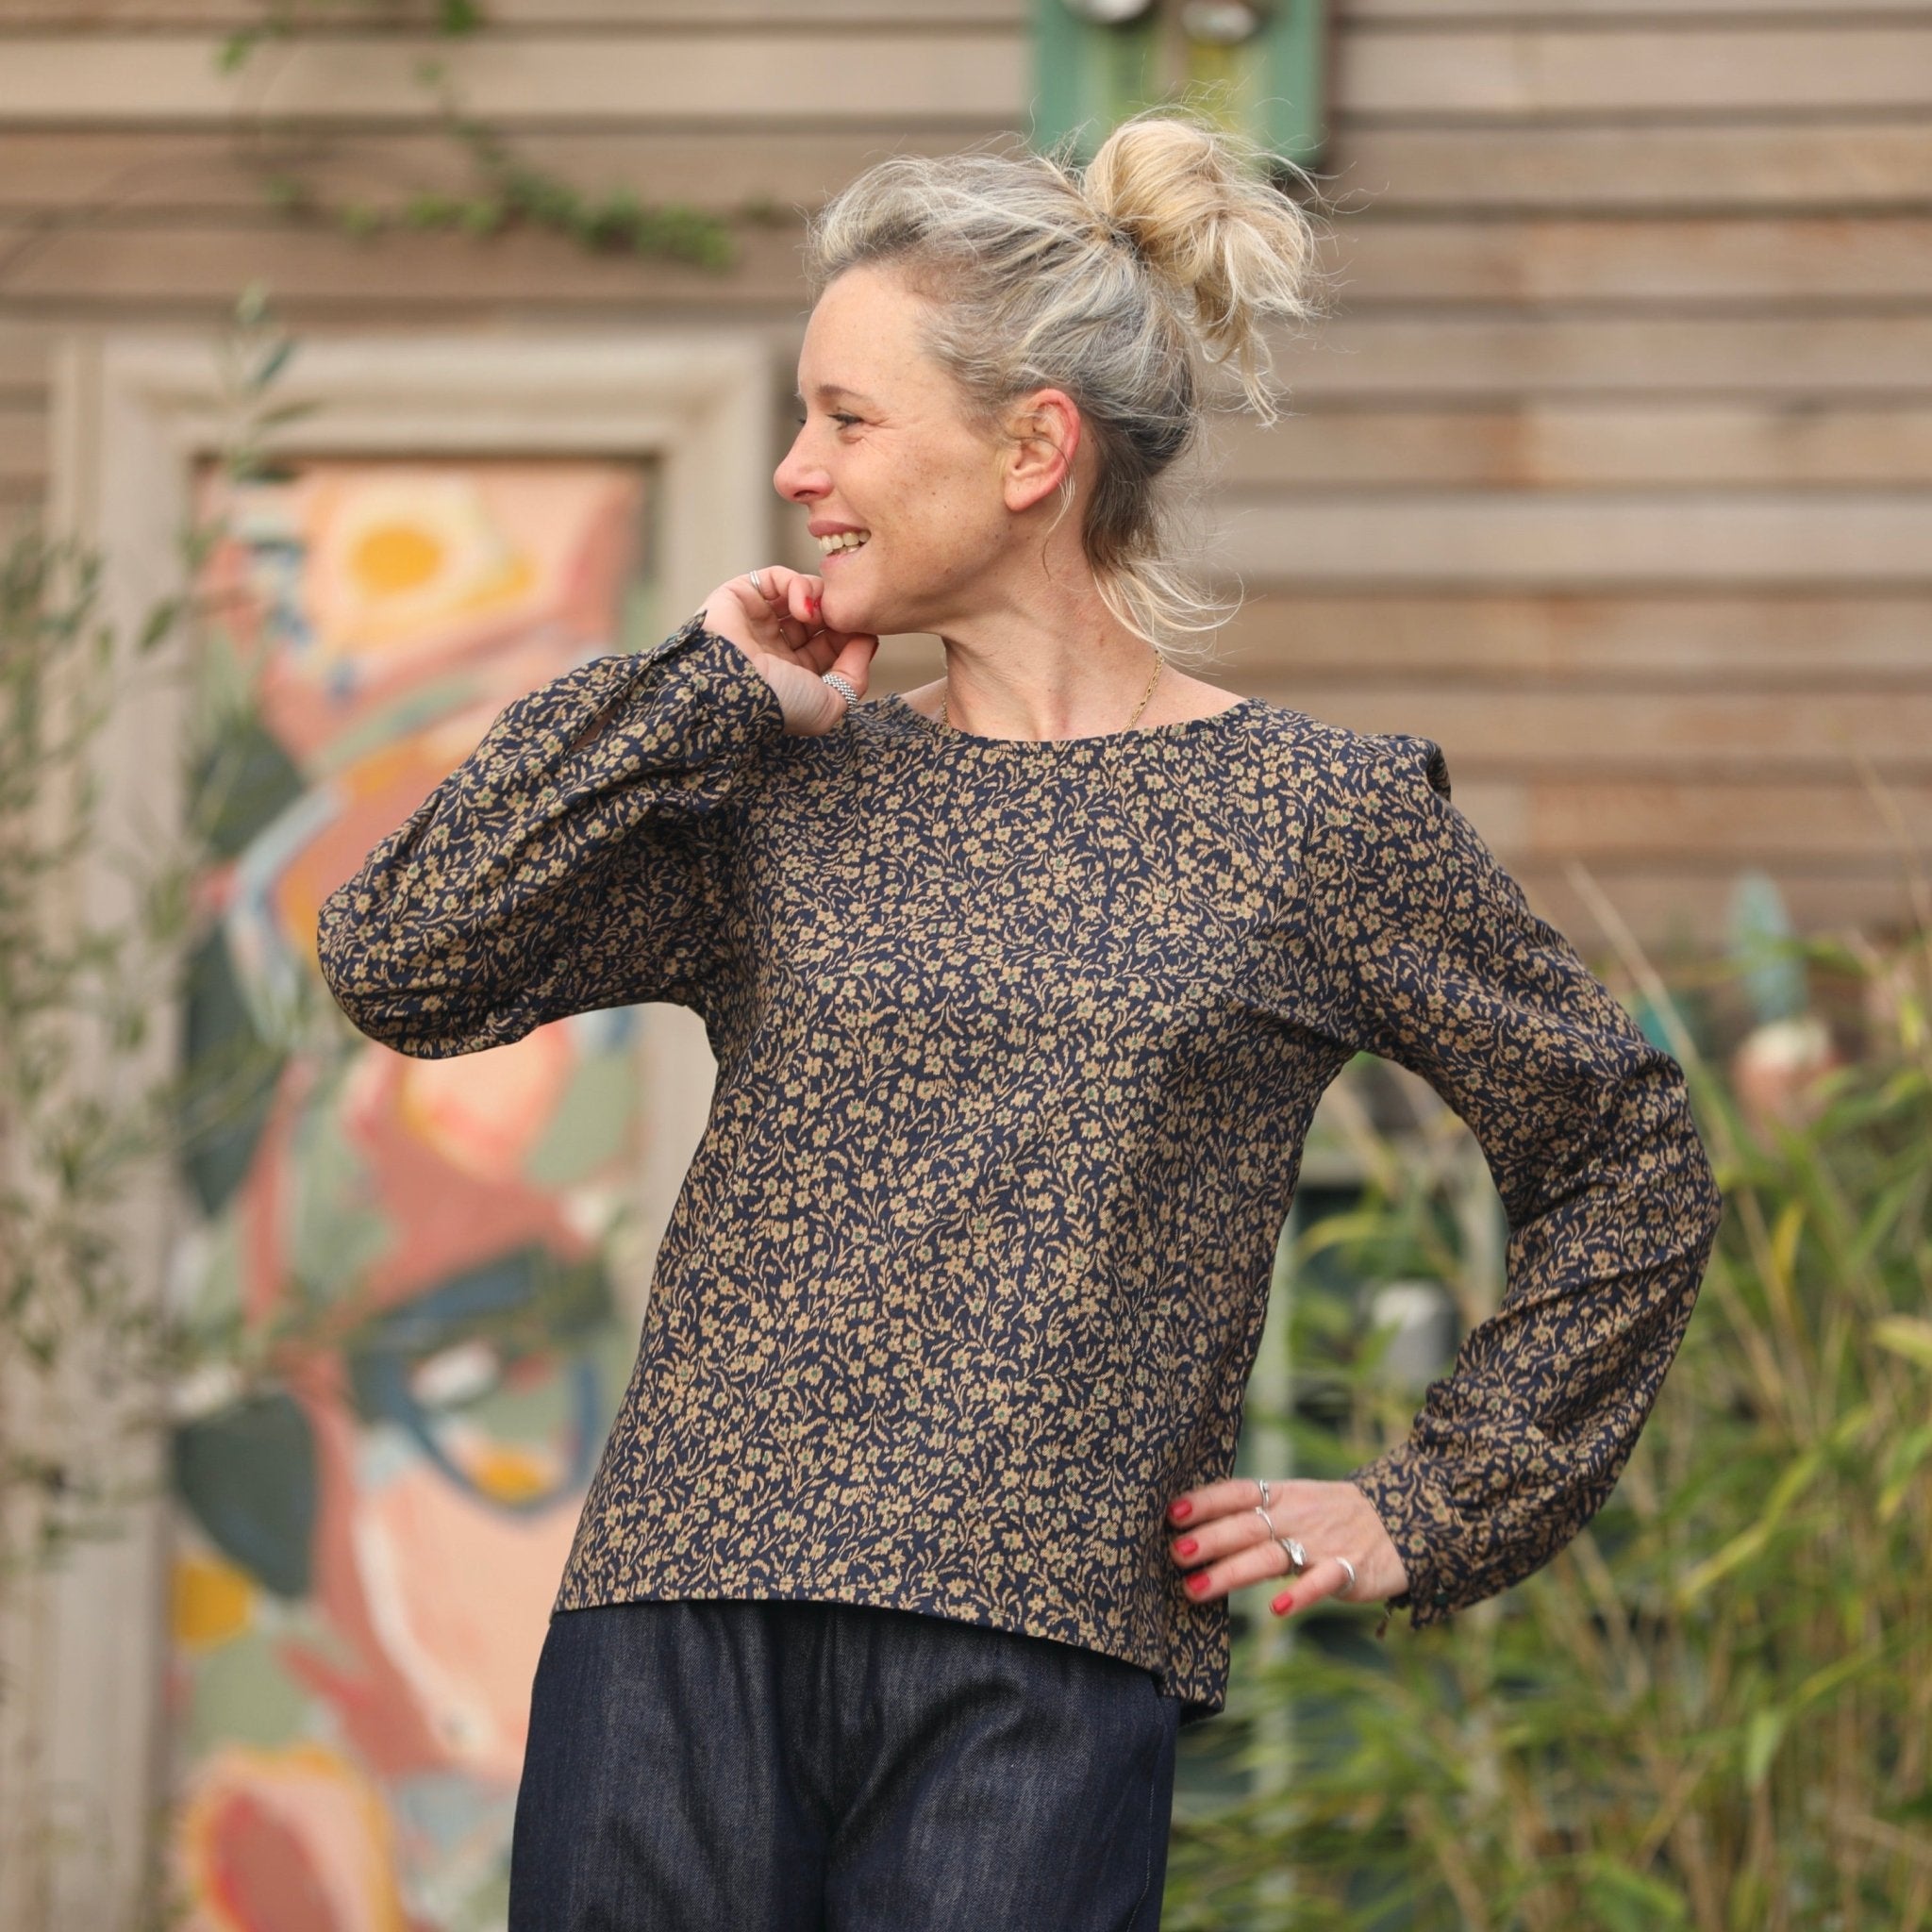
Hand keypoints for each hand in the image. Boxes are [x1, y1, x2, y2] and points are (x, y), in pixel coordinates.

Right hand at [694, 566, 879, 737]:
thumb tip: (866, 642)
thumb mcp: (829, 705)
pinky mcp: (740, 595)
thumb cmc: (779, 703)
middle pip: (816, 618)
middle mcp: (773, 647)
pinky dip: (796, 585)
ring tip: (819, 615)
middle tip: (847, 617)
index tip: (865, 633)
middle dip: (835, 614)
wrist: (731, 687)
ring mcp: (756, 620)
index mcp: (791, 675)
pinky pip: (775, 578)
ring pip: (798, 595)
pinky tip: (803, 607)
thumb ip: (854, 676)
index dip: (850, 637)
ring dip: (818, 599)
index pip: (828, 646)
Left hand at [1165, 1476, 1408, 1618]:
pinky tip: (1276, 1609)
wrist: (1403, 1521)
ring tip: (1196, 1590)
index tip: (1171, 1513)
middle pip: (1246, 1526)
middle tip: (1173, 1555)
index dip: (1205, 1501)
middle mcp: (1298, 1516)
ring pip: (1272, 1556)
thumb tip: (1192, 1534)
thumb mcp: (1295, 1505)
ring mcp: (1323, 1543)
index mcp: (1283, 1495)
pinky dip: (1300, 1594)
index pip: (1238, 1492)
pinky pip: (1322, 1581)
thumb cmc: (1332, 1516)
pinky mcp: (1350, 1570)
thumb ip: (1253, 1519)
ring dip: (1232, 1572)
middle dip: (1208, 1539)